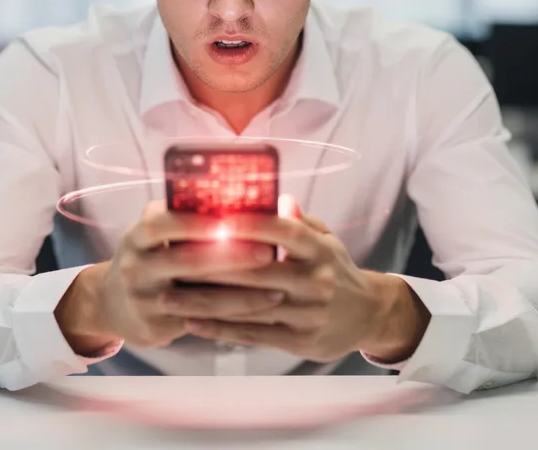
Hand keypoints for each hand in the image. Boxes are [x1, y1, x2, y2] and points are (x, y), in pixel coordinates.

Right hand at [55, 201, 284, 353]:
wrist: (113, 304)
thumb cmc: (150, 257)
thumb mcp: (154, 235)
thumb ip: (184, 217)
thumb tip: (238, 201)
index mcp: (137, 236)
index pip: (164, 223)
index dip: (199, 221)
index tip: (235, 218)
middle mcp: (136, 267)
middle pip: (187, 261)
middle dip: (232, 257)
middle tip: (270, 252)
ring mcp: (144, 301)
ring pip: (200, 299)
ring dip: (242, 296)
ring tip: (277, 290)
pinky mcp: (155, 327)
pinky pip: (202, 323)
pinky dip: (233, 318)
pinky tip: (260, 313)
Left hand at [168, 206, 430, 363]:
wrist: (369, 315)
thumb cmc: (336, 269)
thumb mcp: (326, 240)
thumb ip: (297, 222)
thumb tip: (274, 196)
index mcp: (320, 249)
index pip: (283, 231)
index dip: (248, 223)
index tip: (212, 217)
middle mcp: (316, 281)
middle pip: (257, 272)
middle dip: (211, 267)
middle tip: (172, 260)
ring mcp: (307, 314)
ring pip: (248, 307)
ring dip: (204, 304)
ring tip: (168, 298)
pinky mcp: (299, 341)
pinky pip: (252, 335)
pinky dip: (219, 330)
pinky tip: (192, 324)